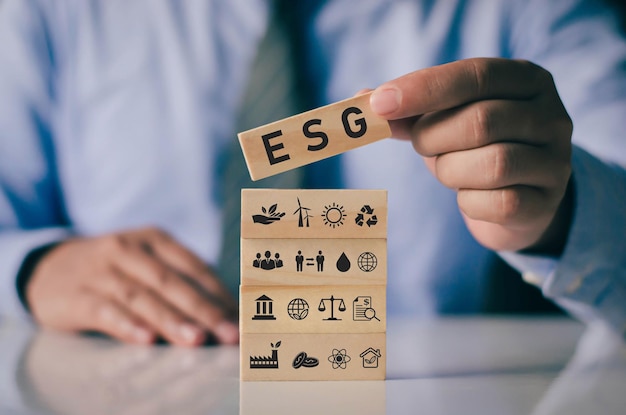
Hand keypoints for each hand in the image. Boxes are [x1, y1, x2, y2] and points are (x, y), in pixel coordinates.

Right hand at [26, 227, 238, 345]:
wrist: (48, 268)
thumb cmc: (114, 272)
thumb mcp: (145, 265)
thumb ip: (179, 284)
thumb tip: (225, 317)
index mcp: (155, 240)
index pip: (194, 267)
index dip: (219, 294)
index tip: (240, 320)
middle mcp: (129, 249)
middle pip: (172, 282)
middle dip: (204, 310)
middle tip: (228, 335)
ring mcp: (101, 270)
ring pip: (142, 296)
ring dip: (171, 320)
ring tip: (196, 340)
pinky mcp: (77, 294)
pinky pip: (105, 310)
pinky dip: (126, 325)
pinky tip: (146, 339)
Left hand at [369, 58, 572, 252]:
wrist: (516, 198)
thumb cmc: (474, 148)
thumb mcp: (445, 119)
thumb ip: (409, 108)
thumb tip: (361, 98)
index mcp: (527, 80)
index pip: (475, 75)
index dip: (424, 88)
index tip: (379, 104)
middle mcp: (551, 115)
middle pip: (480, 122)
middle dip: (433, 138)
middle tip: (422, 145)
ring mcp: (556, 161)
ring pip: (491, 164)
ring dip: (450, 171)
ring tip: (450, 170)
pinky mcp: (547, 202)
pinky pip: (498, 202)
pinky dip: (469, 203)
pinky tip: (471, 196)